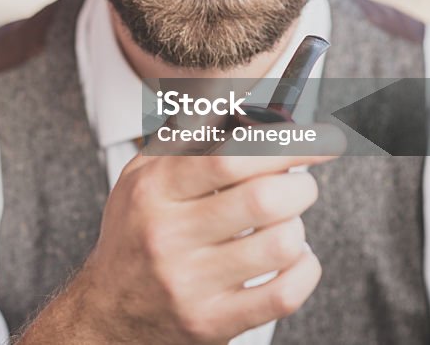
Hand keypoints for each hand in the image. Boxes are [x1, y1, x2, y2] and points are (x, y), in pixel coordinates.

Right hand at [20, 124, 344, 343]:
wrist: (107, 311)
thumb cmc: (135, 235)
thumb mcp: (143, 177)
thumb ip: (187, 139)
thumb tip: (243, 106)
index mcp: (154, 190)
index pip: (231, 158)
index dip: (288, 145)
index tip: (322, 141)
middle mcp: (167, 235)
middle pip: (264, 199)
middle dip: (300, 188)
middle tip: (299, 187)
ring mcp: (189, 283)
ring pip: (282, 245)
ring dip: (297, 230)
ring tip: (284, 226)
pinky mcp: (211, 323)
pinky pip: (284, 294)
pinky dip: (304, 270)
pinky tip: (291, 261)